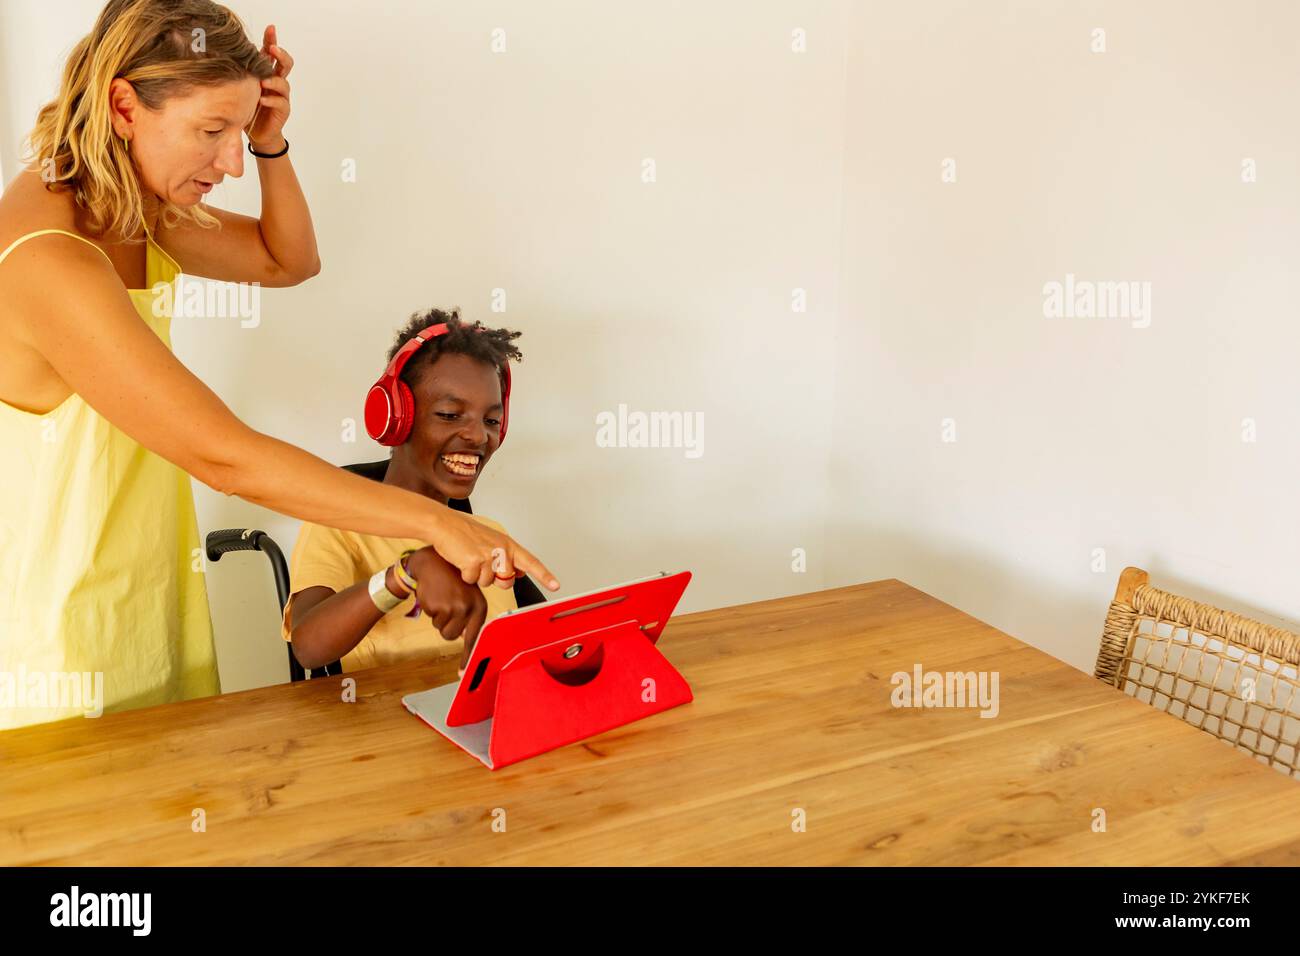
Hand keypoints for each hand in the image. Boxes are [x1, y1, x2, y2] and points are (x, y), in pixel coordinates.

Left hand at [246, 25, 293, 151]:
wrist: (258, 133)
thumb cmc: (248, 107)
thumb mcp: (242, 87)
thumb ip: (240, 73)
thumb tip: (224, 55)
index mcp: (267, 73)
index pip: (271, 54)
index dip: (272, 40)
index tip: (271, 29)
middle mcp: (276, 83)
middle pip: (285, 64)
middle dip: (281, 55)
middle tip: (272, 50)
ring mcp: (281, 96)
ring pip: (284, 83)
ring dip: (274, 81)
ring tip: (263, 82)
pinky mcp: (283, 110)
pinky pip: (281, 103)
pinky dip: (271, 100)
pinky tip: (262, 100)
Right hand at [404, 547, 488, 672]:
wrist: (433, 561)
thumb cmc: (452, 580)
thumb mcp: (468, 595)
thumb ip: (469, 616)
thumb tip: (464, 637)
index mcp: (479, 607)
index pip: (474, 638)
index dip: (467, 657)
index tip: (462, 674)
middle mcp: (468, 609)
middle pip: (452, 636)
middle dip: (445, 626)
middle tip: (447, 607)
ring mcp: (452, 607)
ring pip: (441, 629)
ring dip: (438, 618)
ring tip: (442, 599)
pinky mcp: (437, 606)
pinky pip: (431, 618)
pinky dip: (430, 609)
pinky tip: (435, 595)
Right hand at [428, 506, 559, 592]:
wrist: (444, 524)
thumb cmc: (464, 532)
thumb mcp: (491, 541)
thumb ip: (506, 557)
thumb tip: (519, 573)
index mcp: (507, 544)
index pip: (531, 562)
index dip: (544, 575)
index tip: (556, 585)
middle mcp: (501, 550)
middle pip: (506, 580)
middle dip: (495, 579)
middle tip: (482, 563)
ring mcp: (488, 556)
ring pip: (487, 582)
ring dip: (476, 575)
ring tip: (468, 557)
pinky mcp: (474, 562)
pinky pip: (472, 580)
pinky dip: (464, 574)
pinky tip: (461, 559)